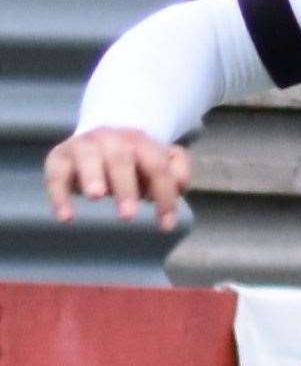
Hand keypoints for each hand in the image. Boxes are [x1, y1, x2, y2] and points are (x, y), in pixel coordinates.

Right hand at [43, 127, 191, 230]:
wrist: (101, 139)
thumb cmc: (136, 160)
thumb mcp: (159, 160)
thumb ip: (177, 170)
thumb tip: (179, 187)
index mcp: (141, 141)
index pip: (157, 167)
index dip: (164, 195)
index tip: (166, 226)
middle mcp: (112, 139)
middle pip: (122, 159)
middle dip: (125, 186)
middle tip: (128, 215)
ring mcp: (84, 146)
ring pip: (88, 158)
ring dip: (93, 176)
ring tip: (96, 196)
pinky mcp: (59, 158)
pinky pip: (56, 175)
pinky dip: (59, 195)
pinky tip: (66, 217)